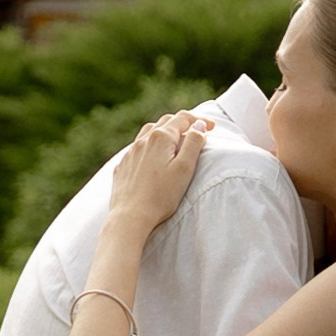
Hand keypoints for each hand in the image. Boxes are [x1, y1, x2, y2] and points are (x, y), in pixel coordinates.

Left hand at [107, 112, 209, 236]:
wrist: (130, 217)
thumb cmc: (161, 196)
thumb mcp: (184, 168)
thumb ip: (193, 143)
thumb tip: (199, 126)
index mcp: (161, 137)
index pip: (183, 119)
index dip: (200, 120)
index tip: (212, 127)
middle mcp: (143, 140)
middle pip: (166, 121)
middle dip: (183, 123)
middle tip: (196, 131)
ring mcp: (131, 153)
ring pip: (149, 132)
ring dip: (165, 131)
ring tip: (175, 141)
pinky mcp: (123, 166)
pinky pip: (137, 147)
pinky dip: (150, 145)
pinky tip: (153, 157)